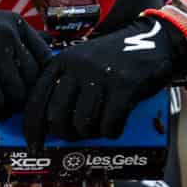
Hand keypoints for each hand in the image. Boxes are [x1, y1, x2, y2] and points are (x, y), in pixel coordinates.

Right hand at [0, 1, 51, 121]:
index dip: (41, 81)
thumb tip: (41, 54)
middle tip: (8, 106)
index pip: (46, 58)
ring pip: (17, 93)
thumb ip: (13, 38)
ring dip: (6, 109)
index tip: (30, 93)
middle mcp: (10, 36)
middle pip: (34, 79)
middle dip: (22, 99)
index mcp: (15, 25)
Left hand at [26, 15, 186, 144]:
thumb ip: (62, 88)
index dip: (32, 128)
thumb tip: (46, 127)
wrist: (154, 40)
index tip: (35, 146)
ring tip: (98, 127)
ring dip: (90, 134)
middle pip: (57, 117)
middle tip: (76, 135)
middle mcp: (77, 67)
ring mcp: (101, 75)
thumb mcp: (80, 65)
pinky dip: (111, 132)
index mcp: (61, 62)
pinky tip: (114, 126)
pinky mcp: (125, 85)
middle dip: (65, 134)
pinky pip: (109, 124)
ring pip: (82, 123)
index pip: (36, 100)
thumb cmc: (113, 61)